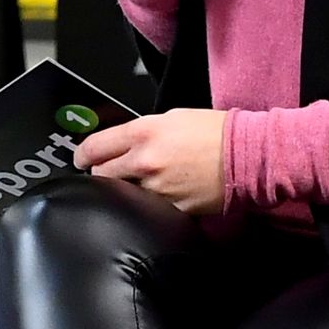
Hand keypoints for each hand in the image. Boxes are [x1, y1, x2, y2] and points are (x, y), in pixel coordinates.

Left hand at [78, 109, 230, 213]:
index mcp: (143, 132)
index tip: (81, 159)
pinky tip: (158, 199)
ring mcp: (156, 189)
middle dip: (101, 175)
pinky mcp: (170, 210)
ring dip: (124, 192)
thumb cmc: (216, 133)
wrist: (247, 157)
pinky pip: (147, 210)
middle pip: (100, 176)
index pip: (94, 147)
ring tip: (138, 187)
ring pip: (121, 196)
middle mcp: (145, 161)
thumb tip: (123, 144)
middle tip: (109, 174)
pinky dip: (147, 207)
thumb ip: (142, 132)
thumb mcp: (173, 118)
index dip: (82, 155)